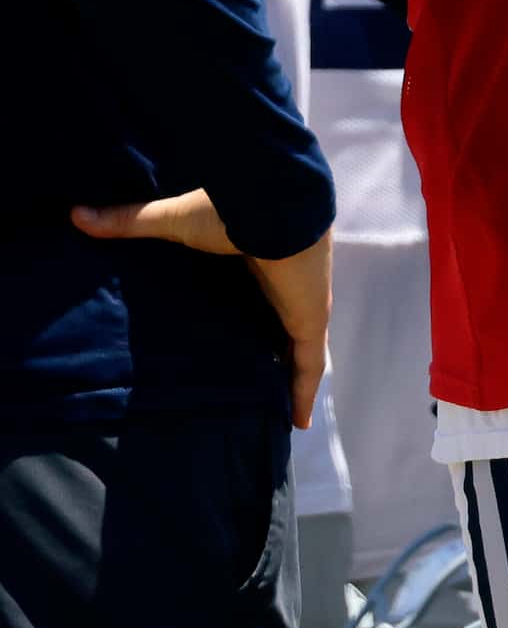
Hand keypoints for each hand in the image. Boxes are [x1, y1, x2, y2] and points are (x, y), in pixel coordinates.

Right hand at [73, 192, 332, 429]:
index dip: (248, 315)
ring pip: (298, 354)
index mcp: (258, 263)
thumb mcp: (172, 222)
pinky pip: (309, 366)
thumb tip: (77, 216)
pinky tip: (298, 422)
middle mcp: (283, 289)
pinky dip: (304, 392)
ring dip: (290, 379)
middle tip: (253, 384)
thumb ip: (130, 222)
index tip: (234, 335)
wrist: (273, 205)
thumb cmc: (229, 212)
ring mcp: (301, 308)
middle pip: (279, 329)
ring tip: (276, 410)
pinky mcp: (309, 322)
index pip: (255, 297)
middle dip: (271, 354)